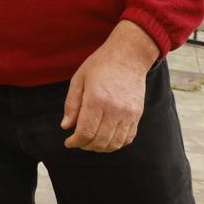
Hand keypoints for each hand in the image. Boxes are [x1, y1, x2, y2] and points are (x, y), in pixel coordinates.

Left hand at [60, 20, 159, 152]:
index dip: (75, 142)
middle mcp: (114, 109)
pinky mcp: (137, 114)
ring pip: (115, 143)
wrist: (128, 56)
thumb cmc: (100, 65)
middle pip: (100, 141)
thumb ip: (72, 104)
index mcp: (96, 100)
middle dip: (86, 146)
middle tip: (78, 142)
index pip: (85, 132)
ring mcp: (128, 113)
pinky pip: (128, 138)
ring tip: (91, 142)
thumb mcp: (78, 80)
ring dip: (101, 148)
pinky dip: (116, 143)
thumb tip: (66, 127)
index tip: (68, 142)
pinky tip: (106, 138)